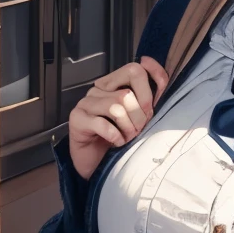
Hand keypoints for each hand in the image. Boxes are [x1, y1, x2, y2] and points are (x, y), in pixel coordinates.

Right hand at [68, 57, 168, 179]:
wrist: (97, 164)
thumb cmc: (120, 139)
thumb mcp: (140, 117)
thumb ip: (150, 96)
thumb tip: (156, 70)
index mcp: (114, 84)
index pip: (134, 69)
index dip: (151, 84)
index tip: (155, 104)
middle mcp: (99, 90)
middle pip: (127, 92)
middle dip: (139, 114)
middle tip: (139, 129)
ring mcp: (86, 103)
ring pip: (116, 107)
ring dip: (128, 128)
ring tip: (128, 138)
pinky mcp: (77, 119)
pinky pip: (103, 124)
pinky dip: (115, 137)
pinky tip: (116, 142)